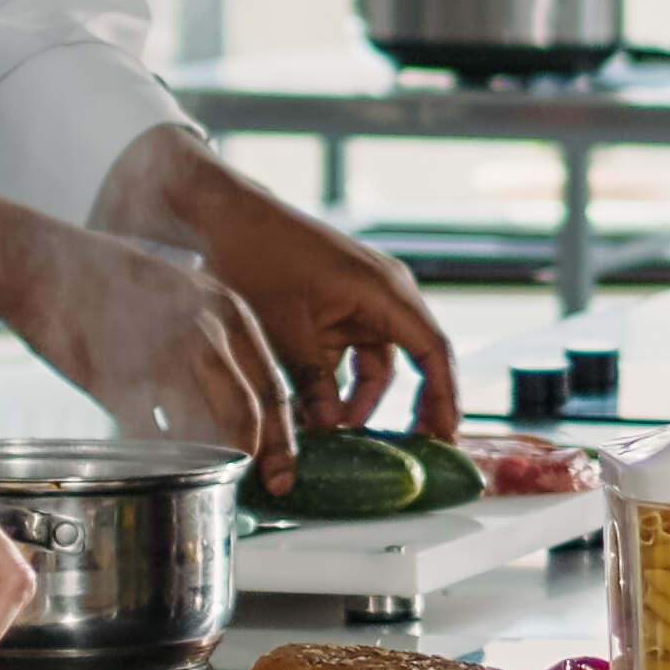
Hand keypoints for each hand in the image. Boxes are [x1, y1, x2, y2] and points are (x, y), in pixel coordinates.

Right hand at [0, 212, 308, 488]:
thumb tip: (241, 405)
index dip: (283, 437)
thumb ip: (212, 343)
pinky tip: (150, 457)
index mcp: (227, 310)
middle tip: (253, 484)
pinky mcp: (118, 378)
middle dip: (255, 458)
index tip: (284, 472)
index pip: (272, 385)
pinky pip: (147, 434)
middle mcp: (203, 331)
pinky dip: (153, 454)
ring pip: (199, 429)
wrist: (43, 264)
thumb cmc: (112, 282)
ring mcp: (160, 355)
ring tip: (199, 474)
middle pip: (246, 413)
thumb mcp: (181, 296)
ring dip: (202, 459)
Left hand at [99, 127, 461, 445]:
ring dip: (361, 401)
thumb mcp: (284, 326)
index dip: (444, 397)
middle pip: (415, 360)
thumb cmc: (257, 256)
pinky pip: (351, 355)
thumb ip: (311, 381)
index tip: (445, 438)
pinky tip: (319, 415)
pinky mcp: (337, 309)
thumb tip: (331, 430)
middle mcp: (383, 295)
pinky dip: (339, 385)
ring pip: (377, 364)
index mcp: (384, 291)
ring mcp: (361, 301)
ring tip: (340, 439)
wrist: (224, 216)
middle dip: (412, 406)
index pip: (432, 350)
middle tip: (412, 452)